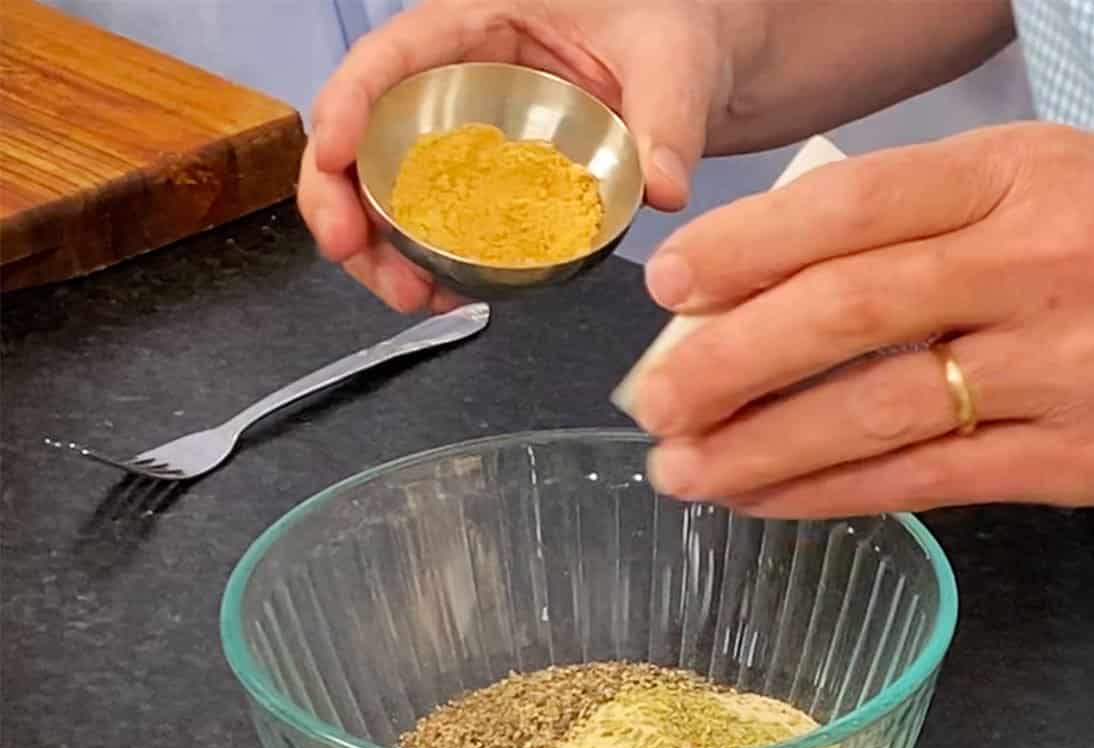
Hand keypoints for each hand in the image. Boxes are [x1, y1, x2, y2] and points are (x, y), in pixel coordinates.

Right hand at [298, 0, 731, 311]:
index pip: (388, 56)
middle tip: (350, 250)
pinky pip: (435, 229)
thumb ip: (667, 115)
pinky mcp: (482, 191)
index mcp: (475, 24)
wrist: (682, 69)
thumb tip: (664, 187)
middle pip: (364, 135)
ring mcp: (462, 144)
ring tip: (409, 295)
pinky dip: (427, 267)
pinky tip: (441, 295)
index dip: (347, 105)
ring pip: (387, 194)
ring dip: (381, 252)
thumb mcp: (668, 57)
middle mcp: (453, 86)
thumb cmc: (662, 31)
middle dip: (341, 197)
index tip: (331, 155)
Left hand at [631, 125, 1093, 514]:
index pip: (853, 206)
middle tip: (650, 401)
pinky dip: (828, 494)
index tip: (667, 284)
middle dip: (729, 361)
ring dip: (762, 448)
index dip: (746, 246)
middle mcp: (1035, 266)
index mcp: (1016, 174)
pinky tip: (762, 499)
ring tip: (682, 469)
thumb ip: (913, 225)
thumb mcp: (1035, 186)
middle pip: (850, 312)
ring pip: (876, 412)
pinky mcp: (1072, 462)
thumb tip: (758, 289)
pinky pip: (923, 483)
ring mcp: (1059, 369)